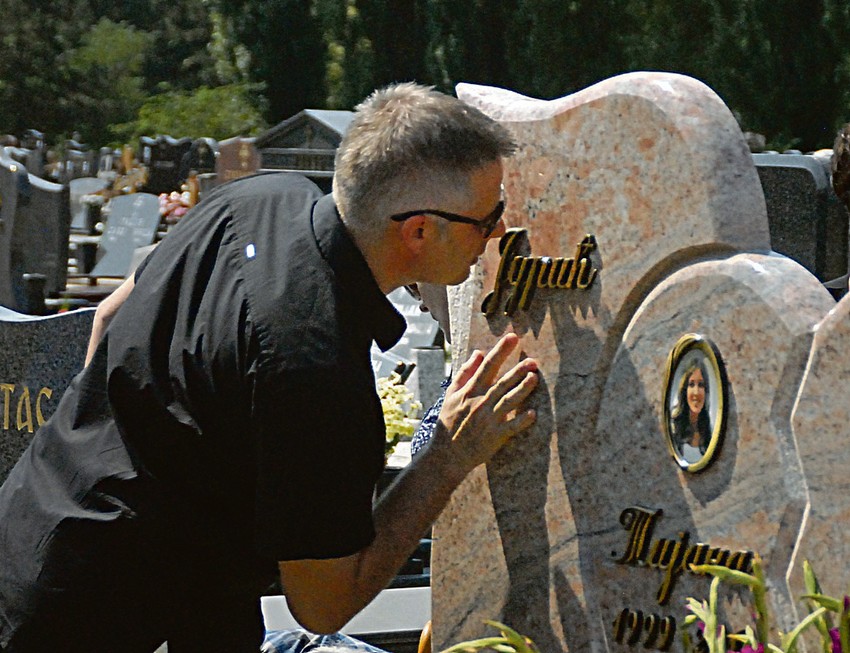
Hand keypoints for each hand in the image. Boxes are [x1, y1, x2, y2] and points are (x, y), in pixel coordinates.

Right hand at [433, 332, 538, 477]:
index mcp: (470, 391)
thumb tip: (478, 353)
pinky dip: (521, 421)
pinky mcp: (495, 436)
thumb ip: (465, 373)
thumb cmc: (449, 422)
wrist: (446, 454)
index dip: (501, 351)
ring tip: (535, 378)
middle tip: (533, 360)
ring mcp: (488, 420)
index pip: (487, 366)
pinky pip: (511, 427)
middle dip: (518, 370)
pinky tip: (533, 413)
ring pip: (508, 401)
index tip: (512, 337)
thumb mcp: (451, 395)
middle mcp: (480, 403)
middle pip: (502, 383)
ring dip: (522, 389)